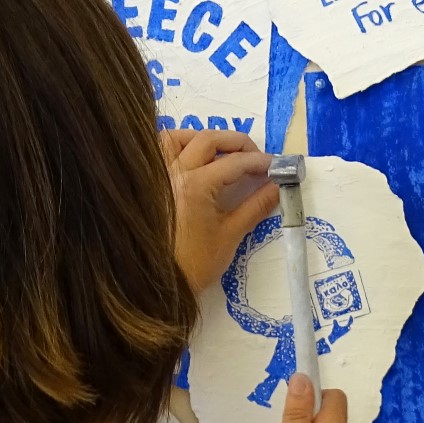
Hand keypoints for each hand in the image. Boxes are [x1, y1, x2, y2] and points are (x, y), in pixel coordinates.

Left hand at [161, 130, 278, 294]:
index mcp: (196, 186)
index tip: (276, 166)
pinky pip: (157, 152)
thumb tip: (277, 188)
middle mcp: (174, 173)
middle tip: (255, 157)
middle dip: (237, 143)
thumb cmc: (193, 265)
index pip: (235, 162)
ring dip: (202, 138)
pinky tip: (190, 159)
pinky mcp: (145, 184)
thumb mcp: (229, 236)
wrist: (156, 285)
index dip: (260, 162)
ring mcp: (156, 176)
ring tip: (221, 152)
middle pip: (208, 139)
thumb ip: (255, 207)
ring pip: (177, 137)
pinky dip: (176, 146)